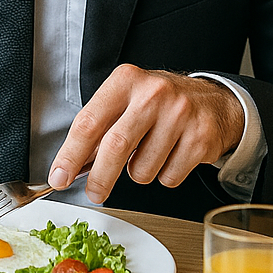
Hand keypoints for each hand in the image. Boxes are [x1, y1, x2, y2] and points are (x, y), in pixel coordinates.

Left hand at [47, 65, 243, 203]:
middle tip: (94, 193)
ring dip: (138, 173)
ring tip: (149, 152)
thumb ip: (99, 128)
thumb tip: (71, 165)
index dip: (70, 154)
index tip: (59, 176)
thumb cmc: (159, 103)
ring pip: (142, 170)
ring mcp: (180, 115)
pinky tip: (171, 154)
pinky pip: (168, 177)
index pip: (89, 122)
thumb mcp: (125, 100)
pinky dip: (164, 175)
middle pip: (115, 146)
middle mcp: (153, 93)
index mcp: (126, 80)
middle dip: (99, 178)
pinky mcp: (200, 138)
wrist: (212, 100)